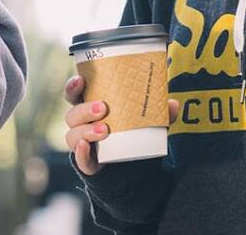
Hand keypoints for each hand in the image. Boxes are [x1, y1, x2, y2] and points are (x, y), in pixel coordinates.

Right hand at [63, 74, 179, 175]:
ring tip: (104, 130)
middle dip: (84, 109)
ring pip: (72, 135)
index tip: (81, 80)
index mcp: (90, 106)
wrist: (130, 164)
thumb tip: (173, 104)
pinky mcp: (87, 162)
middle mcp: (81, 124)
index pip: (73, 94)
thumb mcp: (146, 120)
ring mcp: (82, 143)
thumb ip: (159, 112)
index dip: (73, 86)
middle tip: (102, 108)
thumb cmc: (131, 131)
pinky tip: (86, 147)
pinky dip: (81, 153)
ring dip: (85, 130)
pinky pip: (79, 159)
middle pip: (72, 115)